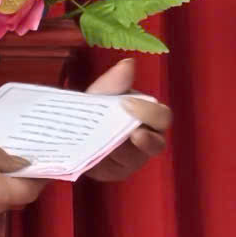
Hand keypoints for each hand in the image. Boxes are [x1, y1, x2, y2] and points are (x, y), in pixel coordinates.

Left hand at [83, 59, 170, 181]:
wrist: (73, 129)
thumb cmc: (97, 109)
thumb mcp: (102, 93)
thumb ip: (115, 82)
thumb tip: (128, 64)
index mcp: (149, 116)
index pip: (162, 117)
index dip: (149, 112)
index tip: (126, 103)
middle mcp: (149, 138)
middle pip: (158, 144)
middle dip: (145, 139)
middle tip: (130, 133)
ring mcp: (134, 159)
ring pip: (135, 159)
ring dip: (120, 151)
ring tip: (105, 143)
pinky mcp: (118, 172)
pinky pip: (116, 170)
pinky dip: (105, 162)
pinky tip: (95, 154)